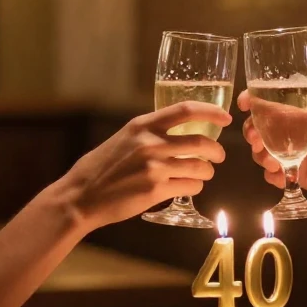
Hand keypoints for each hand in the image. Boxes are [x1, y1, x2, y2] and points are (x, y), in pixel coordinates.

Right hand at [60, 101, 229, 227]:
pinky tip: (188, 186)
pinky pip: (190, 186)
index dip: (211, 112)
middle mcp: (150, 143)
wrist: (81, 196)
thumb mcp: (124, 138)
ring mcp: (154, 167)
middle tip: (218, 155)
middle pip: (200, 142)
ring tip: (203, 173)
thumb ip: (149, 133)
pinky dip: (195, 186)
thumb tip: (176, 131)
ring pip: (199, 167)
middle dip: (217, 150)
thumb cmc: (102, 167)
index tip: (225, 117)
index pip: (186, 110)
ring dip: (207, 171)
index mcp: (143, 125)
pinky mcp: (156, 190)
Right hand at [237, 92, 306, 203]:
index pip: (272, 105)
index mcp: (301, 117)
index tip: (244, 103)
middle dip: (251, 133)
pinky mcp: (293, 173)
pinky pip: (273, 174)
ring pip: (262, 152)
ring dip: (260, 156)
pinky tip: (281, 178)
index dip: (254, 101)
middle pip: (260, 129)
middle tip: (255, 141)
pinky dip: (272, 176)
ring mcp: (290, 154)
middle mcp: (291, 134)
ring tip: (271, 163)